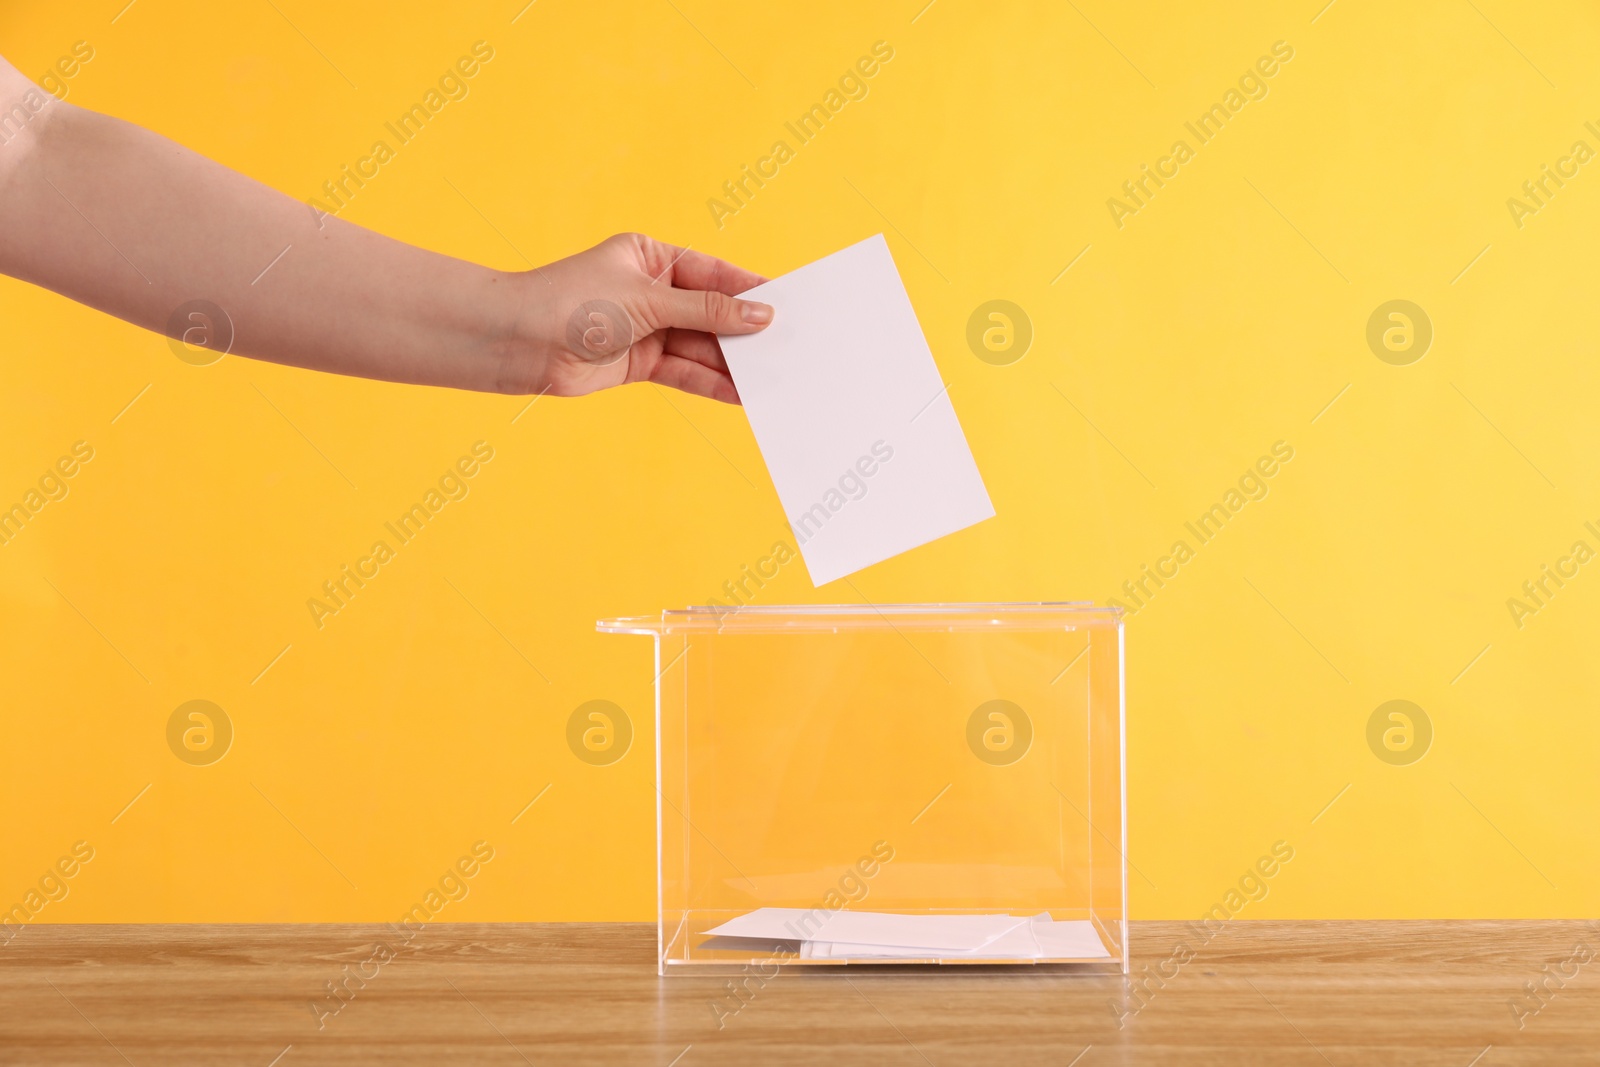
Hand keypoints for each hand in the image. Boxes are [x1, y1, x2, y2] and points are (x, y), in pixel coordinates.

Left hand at [508, 233, 773, 403]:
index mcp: (652, 256)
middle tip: (787, 348)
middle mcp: (651, 291)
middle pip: (709, 313)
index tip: (787, 306)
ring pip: (700, 346)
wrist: (517, 343)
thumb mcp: (649, 300)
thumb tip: (760, 314)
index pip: (713, 273)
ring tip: (771, 377)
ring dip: (731, 363)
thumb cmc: (572, 302)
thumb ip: (707, 311)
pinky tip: (740, 393)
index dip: (749, 291)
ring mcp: (646, 328)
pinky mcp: (638, 363)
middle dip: (743, 332)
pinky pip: (684, 372)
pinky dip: (710, 382)